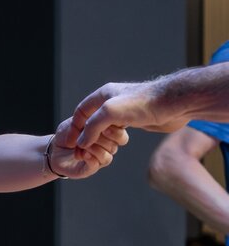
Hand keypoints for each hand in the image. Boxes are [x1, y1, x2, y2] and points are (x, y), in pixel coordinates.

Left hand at [46, 116, 128, 179]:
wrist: (55, 150)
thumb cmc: (66, 135)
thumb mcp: (74, 122)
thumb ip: (86, 120)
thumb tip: (98, 123)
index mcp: (106, 133)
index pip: (120, 132)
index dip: (114, 128)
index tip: (102, 125)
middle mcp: (107, 146)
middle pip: (117, 143)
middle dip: (102, 137)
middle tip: (88, 135)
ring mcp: (100, 158)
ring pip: (109, 154)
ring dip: (94, 148)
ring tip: (81, 145)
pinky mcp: (91, 167)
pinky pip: (98, 163)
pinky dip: (90, 157)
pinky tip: (82, 154)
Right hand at [73, 81, 191, 151]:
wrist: (174, 104)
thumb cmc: (143, 103)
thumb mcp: (110, 112)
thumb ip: (93, 126)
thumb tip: (82, 141)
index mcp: (103, 95)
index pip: (80, 112)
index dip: (74, 128)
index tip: (71, 144)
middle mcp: (111, 101)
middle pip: (92, 121)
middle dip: (89, 136)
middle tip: (87, 151)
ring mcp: (123, 111)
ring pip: (105, 129)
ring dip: (104, 140)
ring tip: (108, 146)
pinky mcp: (135, 120)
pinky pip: (118, 132)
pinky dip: (116, 140)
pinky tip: (120, 144)